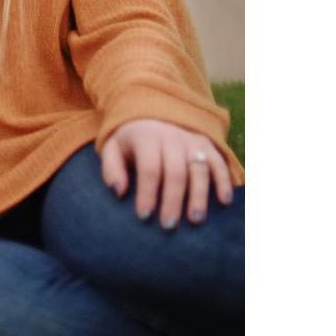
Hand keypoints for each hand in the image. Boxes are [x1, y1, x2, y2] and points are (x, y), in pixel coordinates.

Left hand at [100, 119, 233, 227]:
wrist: (153, 110)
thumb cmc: (132, 139)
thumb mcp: (113, 147)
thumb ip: (111, 168)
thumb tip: (119, 191)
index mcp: (146, 137)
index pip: (149, 168)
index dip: (146, 193)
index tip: (143, 216)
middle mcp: (172, 137)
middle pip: (175, 172)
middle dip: (172, 201)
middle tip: (168, 225)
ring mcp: (192, 140)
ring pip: (199, 169)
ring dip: (199, 195)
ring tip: (195, 219)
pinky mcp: (207, 145)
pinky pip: (219, 162)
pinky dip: (224, 181)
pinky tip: (224, 201)